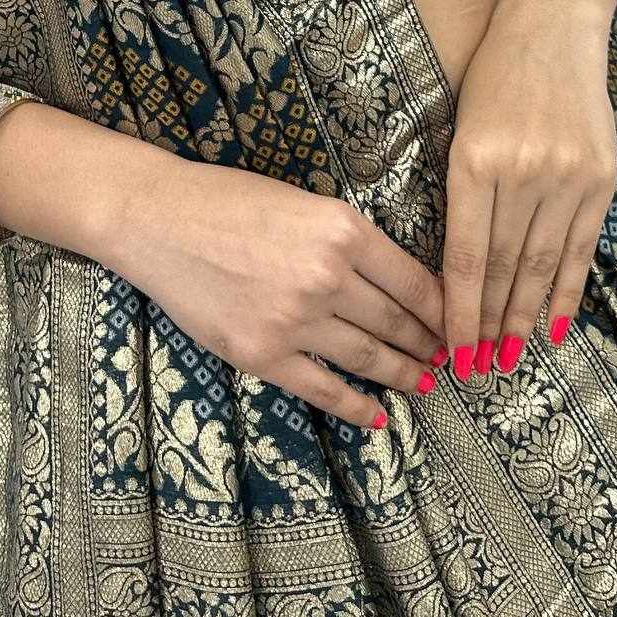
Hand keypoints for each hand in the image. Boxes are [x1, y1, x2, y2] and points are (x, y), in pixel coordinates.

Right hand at [115, 156, 447, 431]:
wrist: (159, 220)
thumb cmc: (229, 201)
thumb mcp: (305, 203)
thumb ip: (348, 241)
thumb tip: (393, 281)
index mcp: (343, 230)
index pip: (413, 282)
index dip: (442, 310)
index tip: (457, 324)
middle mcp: (328, 277)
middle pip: (396, 322)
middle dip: (428, 344)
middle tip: (448, 357)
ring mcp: (296, 320)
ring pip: (369, 357)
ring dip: (404, 374)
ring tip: (425, 382)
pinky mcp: (264, 354)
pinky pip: (324, 388)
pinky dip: (357, 407)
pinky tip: (378, 416)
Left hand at [440, 0, 616, 378]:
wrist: (554, 24)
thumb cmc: (492, 73)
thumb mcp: (460, 124)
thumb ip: (462, 190)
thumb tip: (458, 268)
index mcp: (475, 159)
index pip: (467, 256)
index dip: (461, 311)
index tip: (454, 351)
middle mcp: (524, 172)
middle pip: (506, 268)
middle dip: (489, 325)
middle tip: (477, 369)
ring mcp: (568, 175)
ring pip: (544, 264)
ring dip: (525, 317)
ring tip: (509, 356)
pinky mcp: (600, 177)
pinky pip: (582, 247)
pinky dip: (568, 290)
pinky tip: (556, 326)